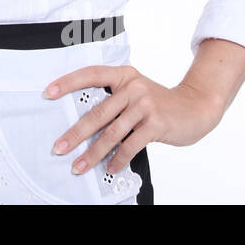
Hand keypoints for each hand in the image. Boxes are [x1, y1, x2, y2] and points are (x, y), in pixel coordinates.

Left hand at [44, 64, 223, 177]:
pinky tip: (110, 169)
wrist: (196, 107)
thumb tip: (82, 120)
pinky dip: (118, 160)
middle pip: (97, 113)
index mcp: (124, 75)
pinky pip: (131, 145)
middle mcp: (133, 87)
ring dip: (93, 153)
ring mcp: (145, 105)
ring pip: (111, 133)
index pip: (90, 75)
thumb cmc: (160, 102)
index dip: (67, 83)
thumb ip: (114, 98)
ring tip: (78, 166)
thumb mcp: (137, 90)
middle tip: (59, 147)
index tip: (47, 93)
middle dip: (75, 134)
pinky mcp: (156, 124)